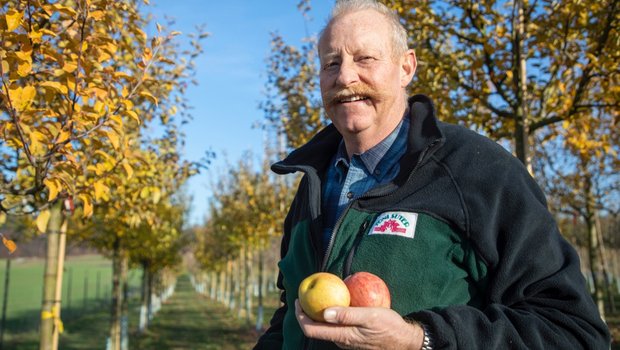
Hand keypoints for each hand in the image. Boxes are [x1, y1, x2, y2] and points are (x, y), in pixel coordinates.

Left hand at [295, 299, 423, 348]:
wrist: (404, 341)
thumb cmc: (389, 327)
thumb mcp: (370, 316)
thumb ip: (347, 315)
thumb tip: (324, 312)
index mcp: (342, 336)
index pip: (311, 330)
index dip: (300, 316)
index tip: (297, 301)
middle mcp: (341, 340)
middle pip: (315, 329)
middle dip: (306, 313)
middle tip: (305, 295)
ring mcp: (346, 341)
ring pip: (325, 328)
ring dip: (318, 313)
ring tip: (318, 296)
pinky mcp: (352, 338)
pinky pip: (335, 326)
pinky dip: (330, 315)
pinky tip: (336, 302)